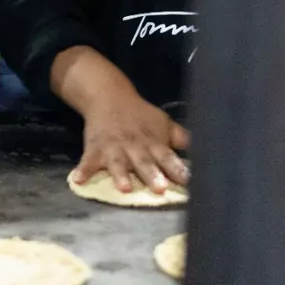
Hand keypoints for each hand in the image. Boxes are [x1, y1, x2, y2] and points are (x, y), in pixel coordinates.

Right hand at [69, 81, 190, 194]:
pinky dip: (83, 170)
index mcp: (153, 142)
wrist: (108, 95)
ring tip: (123, 188)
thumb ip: (181, 138)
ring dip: (120, 175)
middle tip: (159, 188)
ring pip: (118, 163)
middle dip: (152, 174)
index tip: (187, 181)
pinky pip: (87, 161)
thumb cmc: (139, 115)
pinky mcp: (95, 148)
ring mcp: (114, 148)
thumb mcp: (162, 122)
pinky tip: (77, 180)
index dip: (178, 169)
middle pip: (145, 162)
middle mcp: (135, 146)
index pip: (168, 157)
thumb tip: (207, 148)